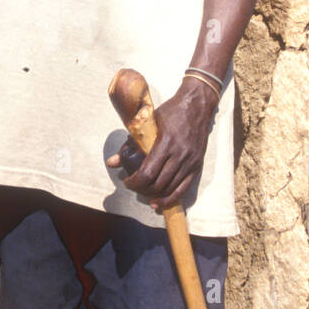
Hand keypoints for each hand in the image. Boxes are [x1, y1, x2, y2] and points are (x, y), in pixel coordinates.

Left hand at [107, 76, 215, 209]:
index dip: (135, 183)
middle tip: (134, 186)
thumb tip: (111, 163)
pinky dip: (170, 199)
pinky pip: (183, 190)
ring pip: (169, 189)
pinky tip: (159, 203)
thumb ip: (130, 144)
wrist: (197, 106)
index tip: (127, 182)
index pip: (148, 173)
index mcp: (166, 142)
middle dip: (142, 189)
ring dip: (154, 195)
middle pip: (158, 184)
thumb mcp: (148, 123)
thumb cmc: (171, 111)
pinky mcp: (197, 166)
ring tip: (144, 192)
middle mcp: (180, 154)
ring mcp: (190, 162)